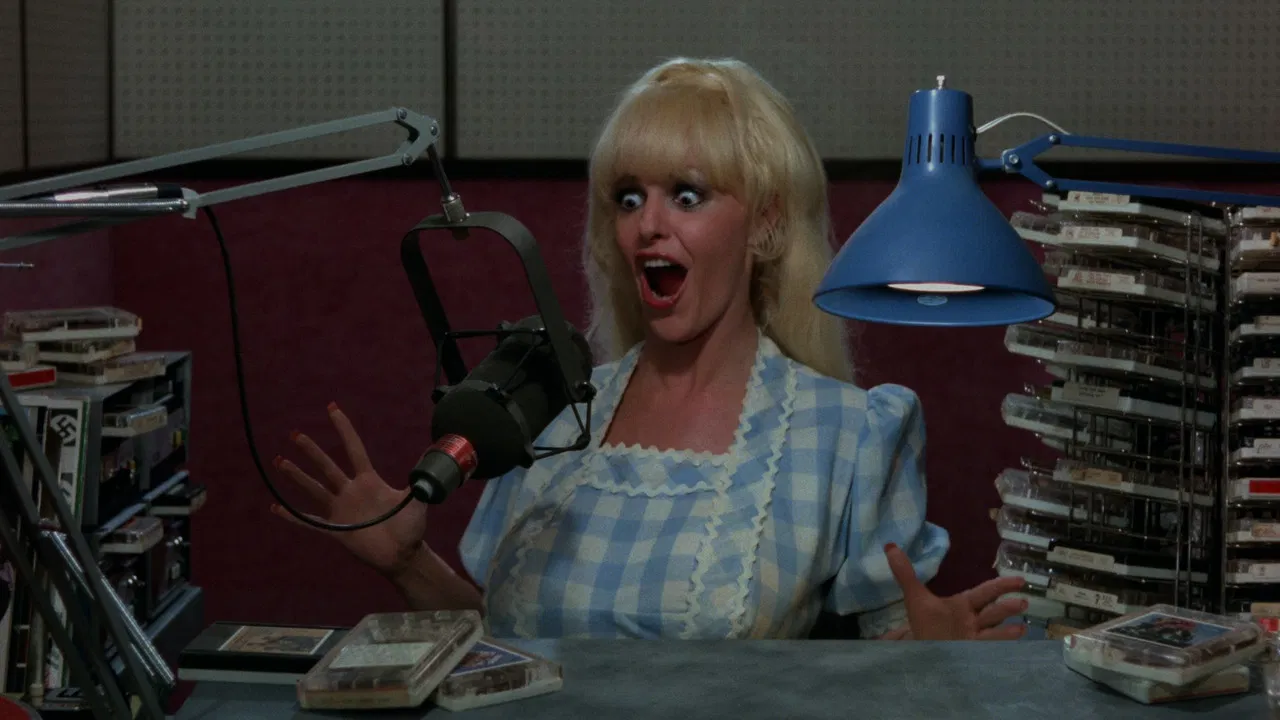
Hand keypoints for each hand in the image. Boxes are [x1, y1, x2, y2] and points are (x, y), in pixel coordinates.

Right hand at [270, 402, 428, 577]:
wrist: (403, 555)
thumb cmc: (410, 528)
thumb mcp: (416, 501)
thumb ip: (419, 482)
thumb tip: (430, 458)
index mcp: (369, 481)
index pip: (354, 449)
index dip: (344, 429)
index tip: (332, 408)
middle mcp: (351, 491)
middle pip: (327, 466)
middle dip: (311, 451)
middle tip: (294, 434)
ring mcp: (341, 510)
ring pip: (314, 489)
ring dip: (297, 476)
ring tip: (279, 461)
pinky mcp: (335, 530)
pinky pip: (309, 521)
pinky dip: (292, 516)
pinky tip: (275, 506)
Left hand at [884, 543, 1028, 640]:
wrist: (921, 651)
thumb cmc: (924, 624)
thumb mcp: (915, 598)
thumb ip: (905, 573)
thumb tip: (889, 547)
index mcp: (963, 606)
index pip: (985, 593)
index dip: (1001, 586)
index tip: (1020, 580)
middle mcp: (973, 621)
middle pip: (993, 612)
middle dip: (1007, 606)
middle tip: (1022, 601)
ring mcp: (975, 640)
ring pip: (994, 631)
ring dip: (1007, 628)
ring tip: (1021, 625)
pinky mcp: (972, 655)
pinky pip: (989, 650)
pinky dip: (1002, 646)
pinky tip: (1013, 645)